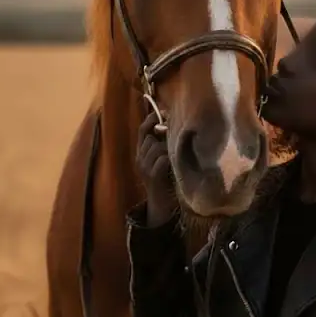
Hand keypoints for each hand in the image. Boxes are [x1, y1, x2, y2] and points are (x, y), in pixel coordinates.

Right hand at [135, 110, 175, 226]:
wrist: (161, 205)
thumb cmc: (165, 179)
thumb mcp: (162, 158)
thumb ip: (163, 143)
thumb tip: (169, 124)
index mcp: (141, 153)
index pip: (142, 130)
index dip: (151, 119)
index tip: (164, 112)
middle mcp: (139, 159)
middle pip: (150, 138)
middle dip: (164, 136)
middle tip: (175, 139)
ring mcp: (144, 169)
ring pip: (156, 147)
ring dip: (168, 148)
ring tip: (176, 156)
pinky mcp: (153, 178)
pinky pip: (161, 160)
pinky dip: (169, 159)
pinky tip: (175, 164)